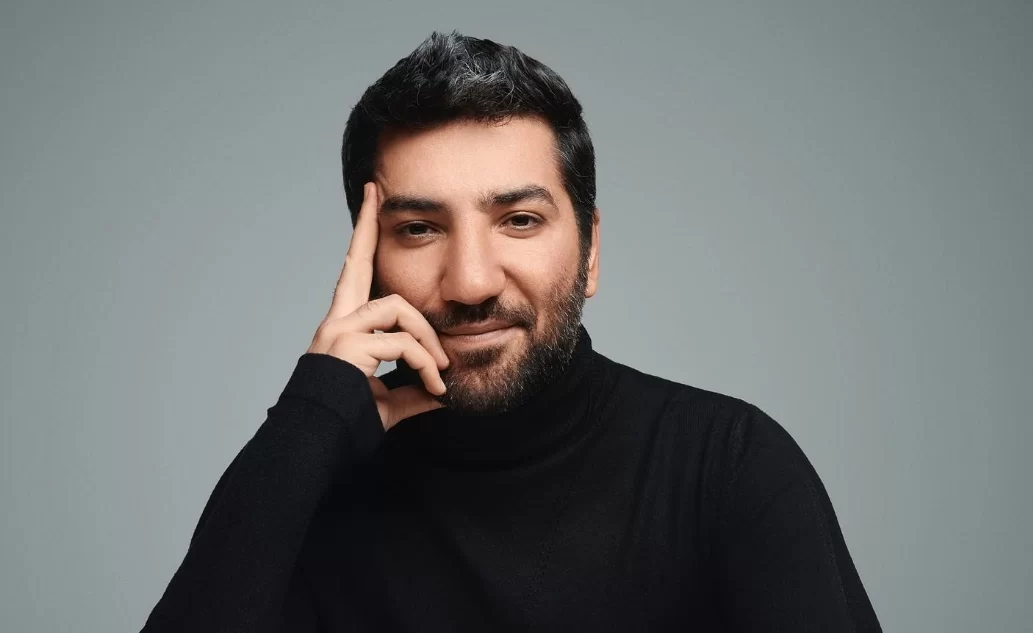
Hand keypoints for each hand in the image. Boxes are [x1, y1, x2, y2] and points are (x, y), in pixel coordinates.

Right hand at [307, 182, 448, 430]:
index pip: (353, 274)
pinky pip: (402, 345)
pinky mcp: (347, 349)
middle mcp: (336, 322)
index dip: (360, 240)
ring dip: (428, 339)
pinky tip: (435, 389)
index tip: (366, 203)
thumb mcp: (387, 403)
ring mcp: (338, 332)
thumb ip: (413, 391)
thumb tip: (444, 393)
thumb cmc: (345, 426)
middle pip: (355, 262)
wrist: (316, 448)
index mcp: (344, 328)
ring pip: (397, 309)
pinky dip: (426, 366)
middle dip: (366, 225)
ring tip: (442, 371)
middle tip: (374, 191)